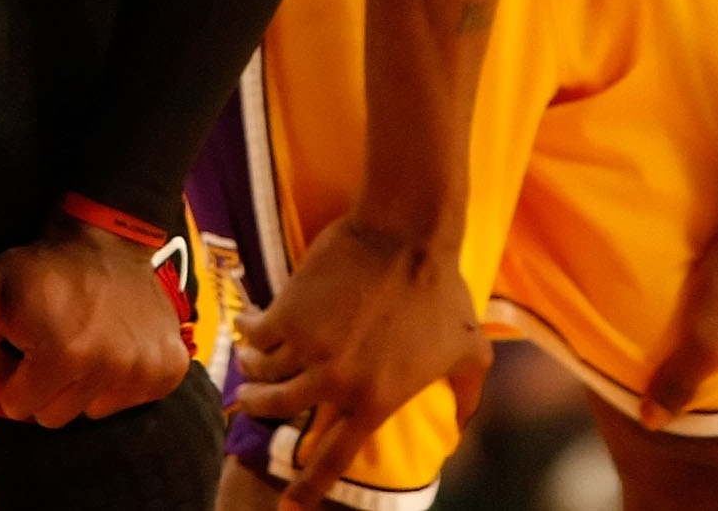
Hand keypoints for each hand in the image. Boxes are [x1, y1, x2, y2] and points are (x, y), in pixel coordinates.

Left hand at [0, 213, 192, 431]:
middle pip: (53, 416)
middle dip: (42, 387)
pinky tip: (110, 344)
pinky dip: (114, 382)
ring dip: (78, 386)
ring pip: (89, 411)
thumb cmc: (43, 269)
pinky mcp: (169, 369)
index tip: (20, 346)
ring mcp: (145, 369)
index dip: (11, 375)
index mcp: (63, 354)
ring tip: (79, 342)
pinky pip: (126, 403)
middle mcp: (110, 368)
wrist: (110, 239)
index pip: (18, 406)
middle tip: (47, 345)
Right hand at [231, 216, 490, 507]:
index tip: (287, 505)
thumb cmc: (442, 290)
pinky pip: (253, 334)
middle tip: (251, 403)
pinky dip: (247, 330)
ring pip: (261, 374)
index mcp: (375, 401)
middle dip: (259, 410)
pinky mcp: (286, 312)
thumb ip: (468, 395)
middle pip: (279, 413)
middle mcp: (334, 383)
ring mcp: (306, 349)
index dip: (307, 487)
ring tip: (250, 360)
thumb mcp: (470, 350)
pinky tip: (248, 323)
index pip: (333, 459)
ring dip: (252, 370)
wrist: (406, 234)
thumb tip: (464, 428)